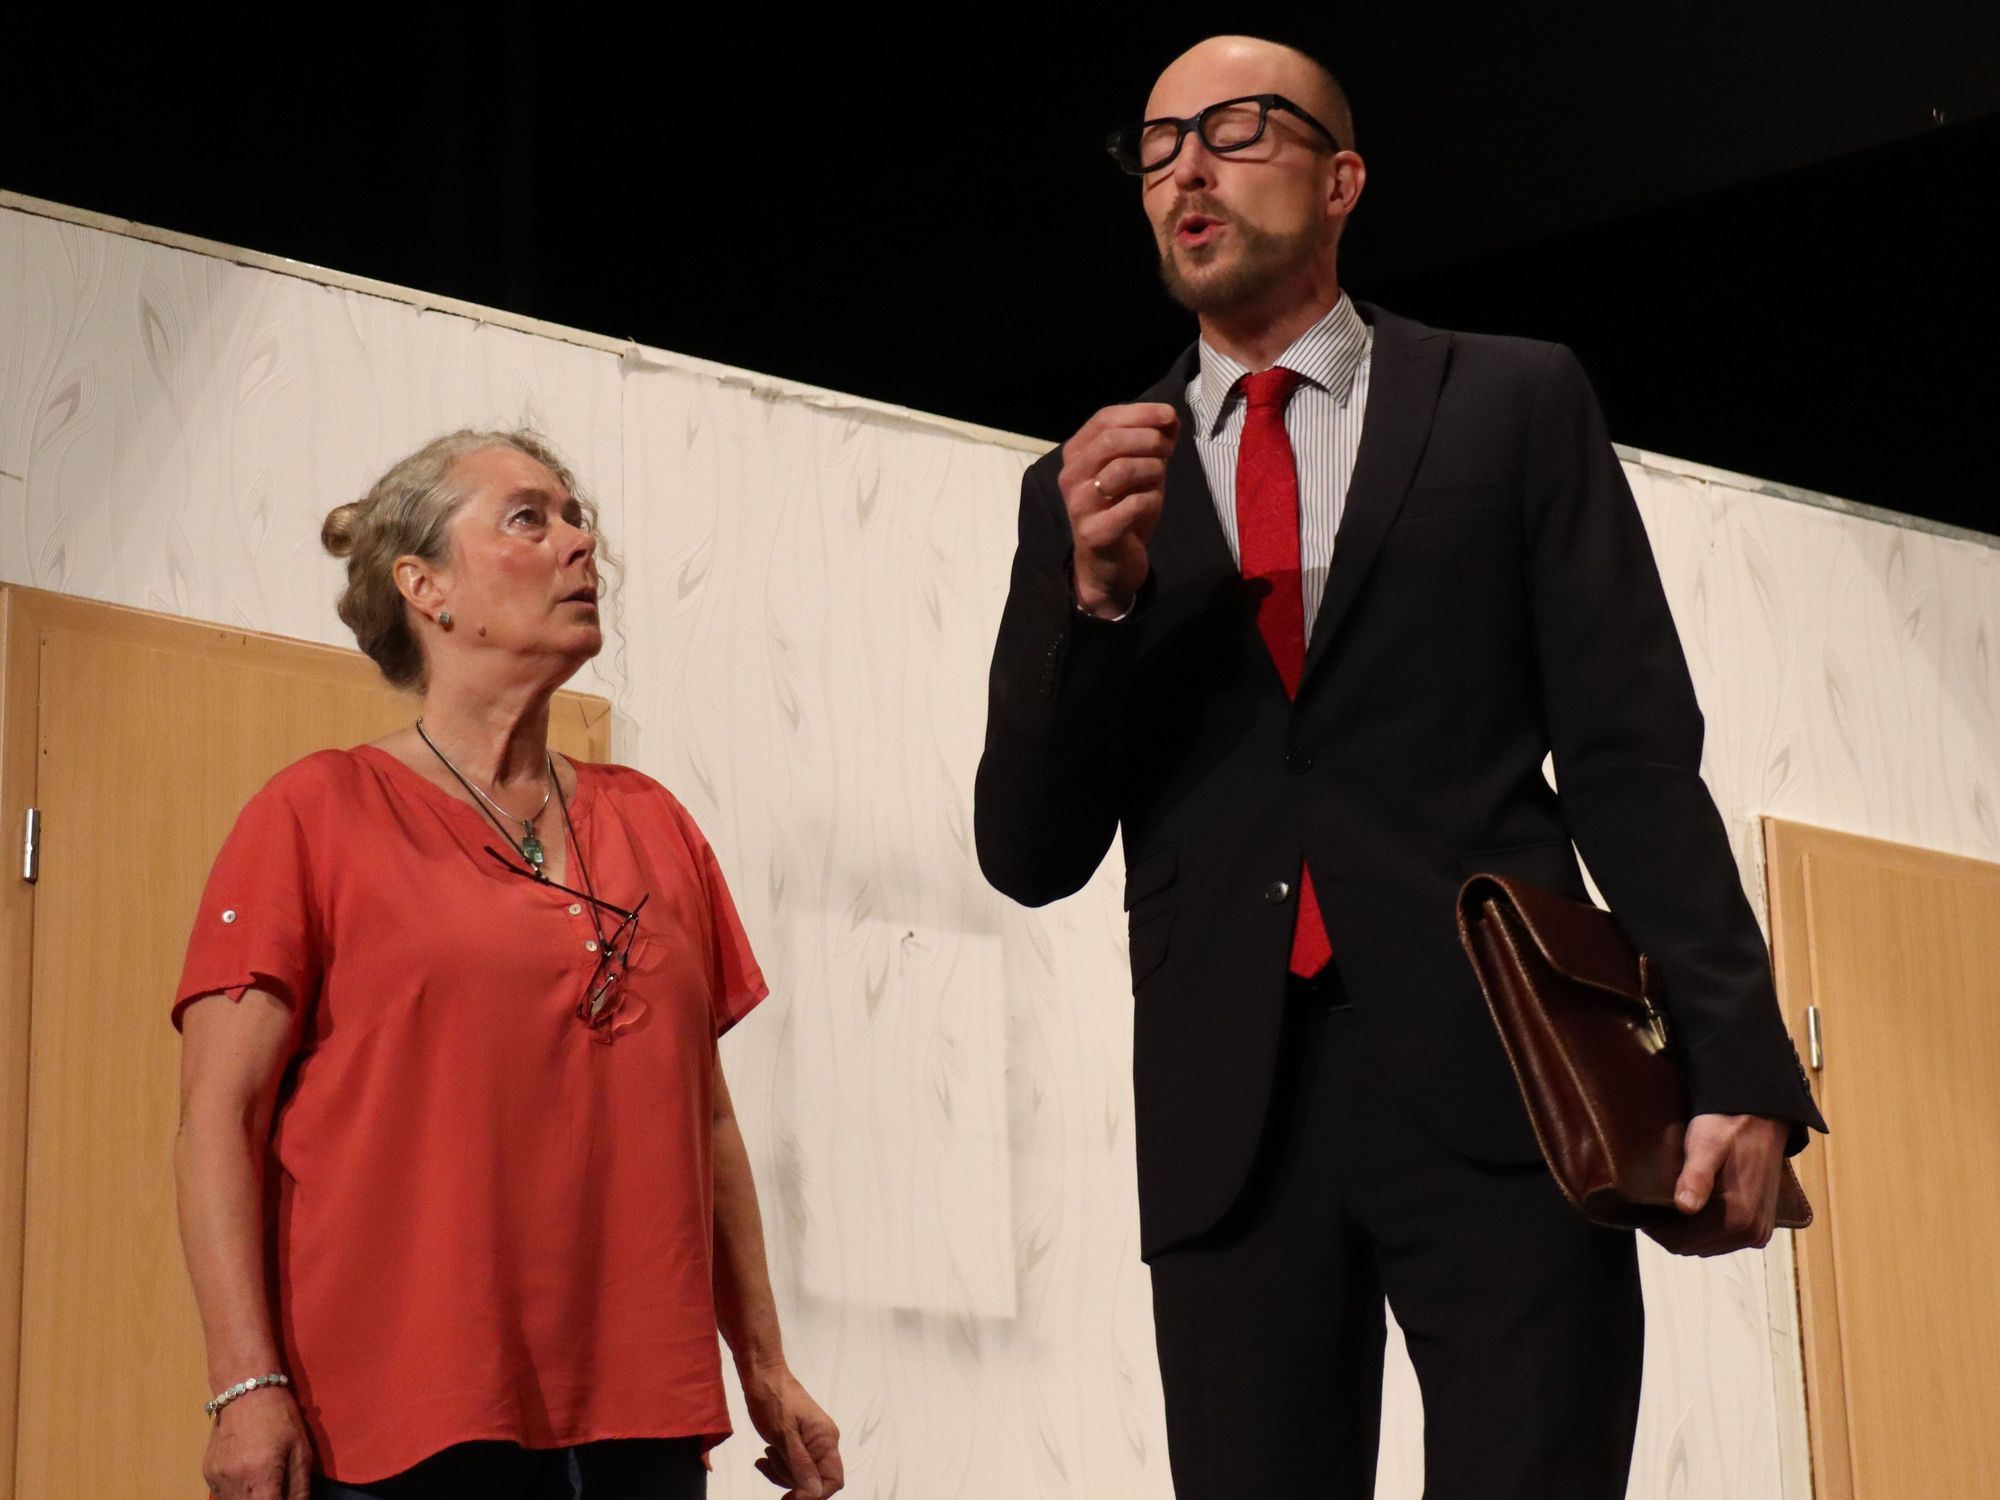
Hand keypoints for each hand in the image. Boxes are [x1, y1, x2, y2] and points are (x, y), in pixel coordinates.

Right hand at [202, 1386, 312, 1499]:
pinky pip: (222, 1496)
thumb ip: (299, 1487)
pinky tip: (248, 1478)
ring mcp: (217, 1479)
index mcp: (261, 1474)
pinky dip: (237, 1494)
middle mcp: (235, 1481)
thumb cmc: (280, 1418)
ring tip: (263, 1483)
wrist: (246, 1392)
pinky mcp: (207, 1475)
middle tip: (275, 1489)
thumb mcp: (301, 1451)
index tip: (283, 1498)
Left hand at [742, 1361, 842, 1498]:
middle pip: (814, 1480)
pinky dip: (777, 1464)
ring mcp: (813, 1442)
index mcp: (826, 1438)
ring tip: (767, 1452)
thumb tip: (815, 1492)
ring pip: (801, 1474)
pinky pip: (793, 1464)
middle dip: (790, 1478)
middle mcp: (824, 1441)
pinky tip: (764, 1455)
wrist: (763, 1376)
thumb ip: (801, 1464)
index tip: (791, 1497)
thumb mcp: (784, 1435)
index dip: (814, 1494)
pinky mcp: (800, 1441)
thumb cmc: (774, 1398)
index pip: (832, 1480)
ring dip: (780, 1470)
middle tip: (771, 1458)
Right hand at [1058, 403, 1180, 616]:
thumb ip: (1152, 442)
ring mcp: (1079, 505)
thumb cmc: (1123, 509)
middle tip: (1168, 451)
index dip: (1140, 413)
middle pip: (1110, 440)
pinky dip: (1151, 500)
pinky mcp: (1094, 533)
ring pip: (1121, 469)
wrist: (1109, 563)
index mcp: (1077, 454)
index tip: (1169, 416)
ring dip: (1152, 469)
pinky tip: (1150, 506)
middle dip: (1148, 439)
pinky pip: (1133, 505)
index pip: (1104, 419)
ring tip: (1159, 480)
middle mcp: (1071, 476)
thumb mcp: (1139, 469)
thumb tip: (1170, 417)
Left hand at [1669, 1112, 1789, 1254]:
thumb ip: (1696, 1177)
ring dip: (1689, 1231)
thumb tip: (1685, 1207)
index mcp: (1737, 1217)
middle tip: (1655, 1206)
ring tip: (1675, 1203)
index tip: (1642, 1211)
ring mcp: (1758, 1233)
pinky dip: (1707, 1229)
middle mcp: (1751, 1232)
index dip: (1656, 1230)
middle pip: (1693, 1247)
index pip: (1681, 1242)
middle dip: (1672, 1230)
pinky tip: (1697, 1207)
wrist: (1761, 1119)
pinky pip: (1725, 1241)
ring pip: (1708, 1246)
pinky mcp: (1761, 1228)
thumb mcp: (1705, 1146)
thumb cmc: (1726, 1128)